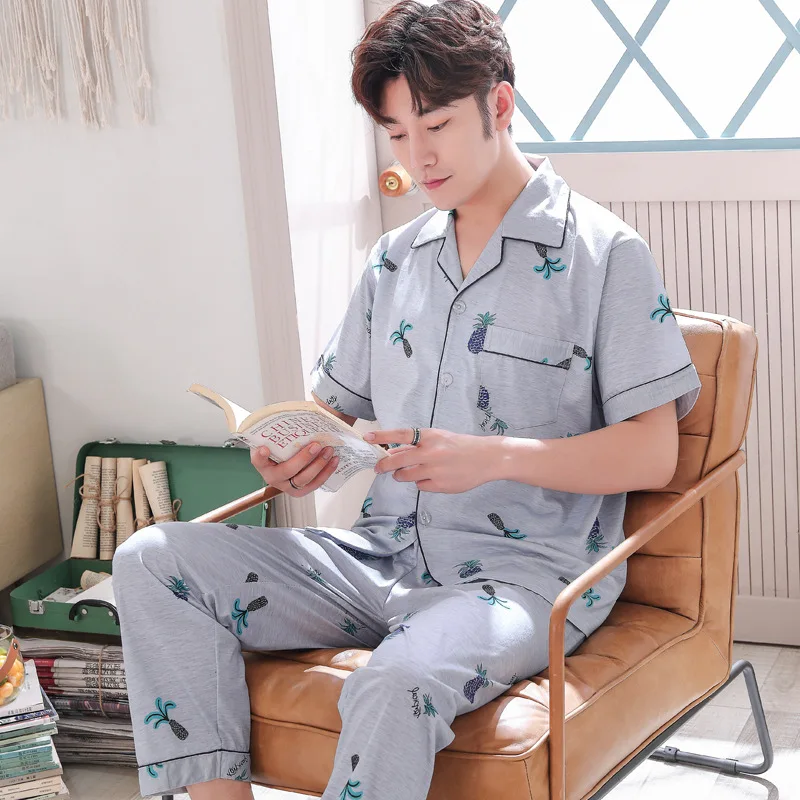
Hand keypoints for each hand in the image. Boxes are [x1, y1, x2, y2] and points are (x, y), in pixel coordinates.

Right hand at [250, 442, 338, 496]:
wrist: (286, 460)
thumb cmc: (278, 448)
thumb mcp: (272, 440)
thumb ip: (275, 434)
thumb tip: (286, 422)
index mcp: (262, 464)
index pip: (258, 460)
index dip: (261, 456)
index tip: (264, 448)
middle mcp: (274, 478)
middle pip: (288, 471)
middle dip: (304, 458)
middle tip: (316, 445)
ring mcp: (288, 487)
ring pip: (305, 479)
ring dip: (319, 465)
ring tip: (329, 450)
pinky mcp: (302, 490)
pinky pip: (316, 483)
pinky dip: (327, 472)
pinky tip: (334, 460)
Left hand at [365, 427, 500, 492]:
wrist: (486, 458)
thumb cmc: (460, 446)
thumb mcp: (438, 438)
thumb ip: (417, 445)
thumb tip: (393, 452)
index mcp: (430, 436)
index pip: (401, 435)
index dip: (382, 436)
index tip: (367, 437)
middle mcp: (431, 453)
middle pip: (398, 461)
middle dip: (384, 466)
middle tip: (378, 468)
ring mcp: (435, 470)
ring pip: (406, 476)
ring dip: (402, 475)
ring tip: (410, 471)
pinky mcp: (440, 485)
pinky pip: (421, 486)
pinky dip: (422, 482)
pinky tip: (434, 477)